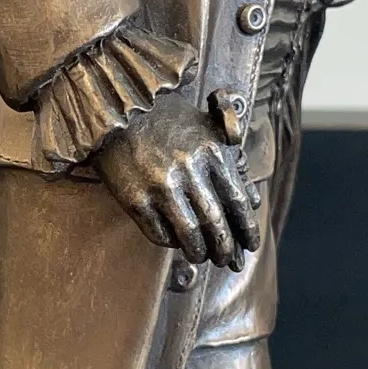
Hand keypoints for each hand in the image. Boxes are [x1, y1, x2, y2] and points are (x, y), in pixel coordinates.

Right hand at [92, 92, 261, 270]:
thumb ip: (232, 156)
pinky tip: (174, 242)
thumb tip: (251, 197)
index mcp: (212, 153)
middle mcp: (189, 171)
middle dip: (225, 249)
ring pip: (189, 235)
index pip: (238, 202)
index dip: (247, 230)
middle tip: (226, 260)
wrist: (116, 109)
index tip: (251, 246)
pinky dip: (170, 243)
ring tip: (200, 256)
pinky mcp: (134, 199)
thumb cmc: (165, 118)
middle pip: (216, 224)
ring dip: (198, 252)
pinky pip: (158, 233)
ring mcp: (160, 187)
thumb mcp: (206, 124)